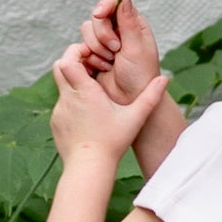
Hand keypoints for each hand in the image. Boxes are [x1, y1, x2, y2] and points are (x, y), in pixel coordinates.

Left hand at [49, 43, 167, 169]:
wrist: (88, 168)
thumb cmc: (112, 143)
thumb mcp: (134, 118)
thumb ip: (150, 97)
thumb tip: (165, 79)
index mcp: (85, 91)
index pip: (68, 59)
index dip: (77, 52)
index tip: (93, 57)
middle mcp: (68, 97)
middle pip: (59, 66)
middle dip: (73, 62)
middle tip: (91, 68)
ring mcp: (60, 110)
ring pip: (61, 86)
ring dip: (74, 84)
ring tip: (94, 94)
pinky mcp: (55, 122)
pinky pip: (61, 104)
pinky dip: (72, 102)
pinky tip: (87, 114)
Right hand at [79, 0, 161, 104]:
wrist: (130, 101)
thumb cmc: (140, 77)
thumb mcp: (137, 49)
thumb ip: (129, 24)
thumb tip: (125, 0)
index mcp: (133, 25)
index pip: (115, 3)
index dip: (105, 6)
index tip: (100, 14)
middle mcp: (118, 31)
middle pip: (98, 17)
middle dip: (103, 34)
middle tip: (115, 49)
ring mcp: (105, 43)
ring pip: (87, 32)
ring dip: (97, 48)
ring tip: (110, 62)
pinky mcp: (93, 55)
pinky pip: (82, 47)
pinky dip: (90, 57)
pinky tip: (103, 68)